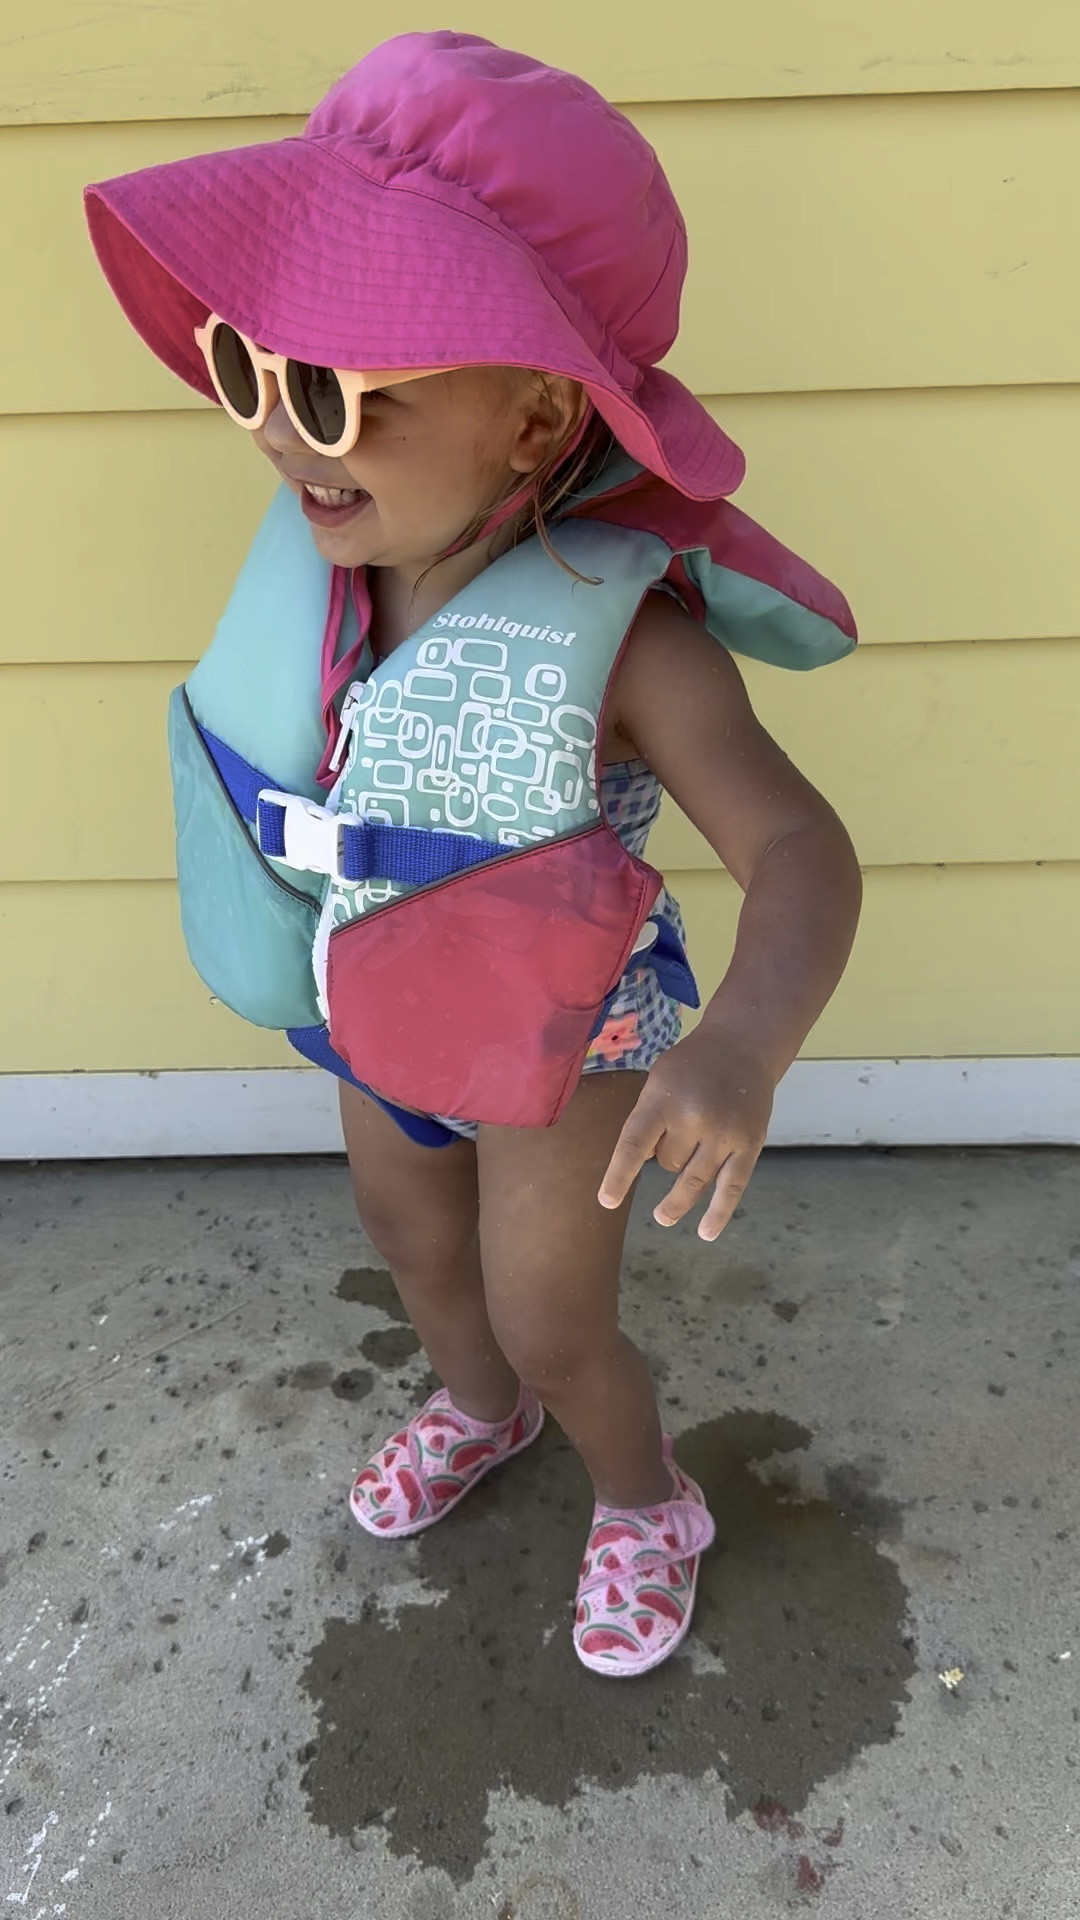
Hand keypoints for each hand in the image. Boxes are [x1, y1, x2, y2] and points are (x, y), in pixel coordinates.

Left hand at [598, 1025, 774, 1240]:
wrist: (743, 1045)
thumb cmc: (692, 1066)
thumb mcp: (659, 1080)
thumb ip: (649, 1119)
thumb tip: (643, 1164)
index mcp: (663, 1099)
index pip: (634, 1145)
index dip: (619, 1176)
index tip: (607, 1201)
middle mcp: (695, 1117)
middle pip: (668, 1163)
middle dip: (666, 1157)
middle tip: (674, 1137)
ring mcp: (725, 1133)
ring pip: (694, 1180)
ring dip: (677, 1199)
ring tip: (662, 1216)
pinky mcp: (750, 1144)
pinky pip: (732, 1187)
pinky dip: (719, 1213)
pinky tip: (705, 1233)